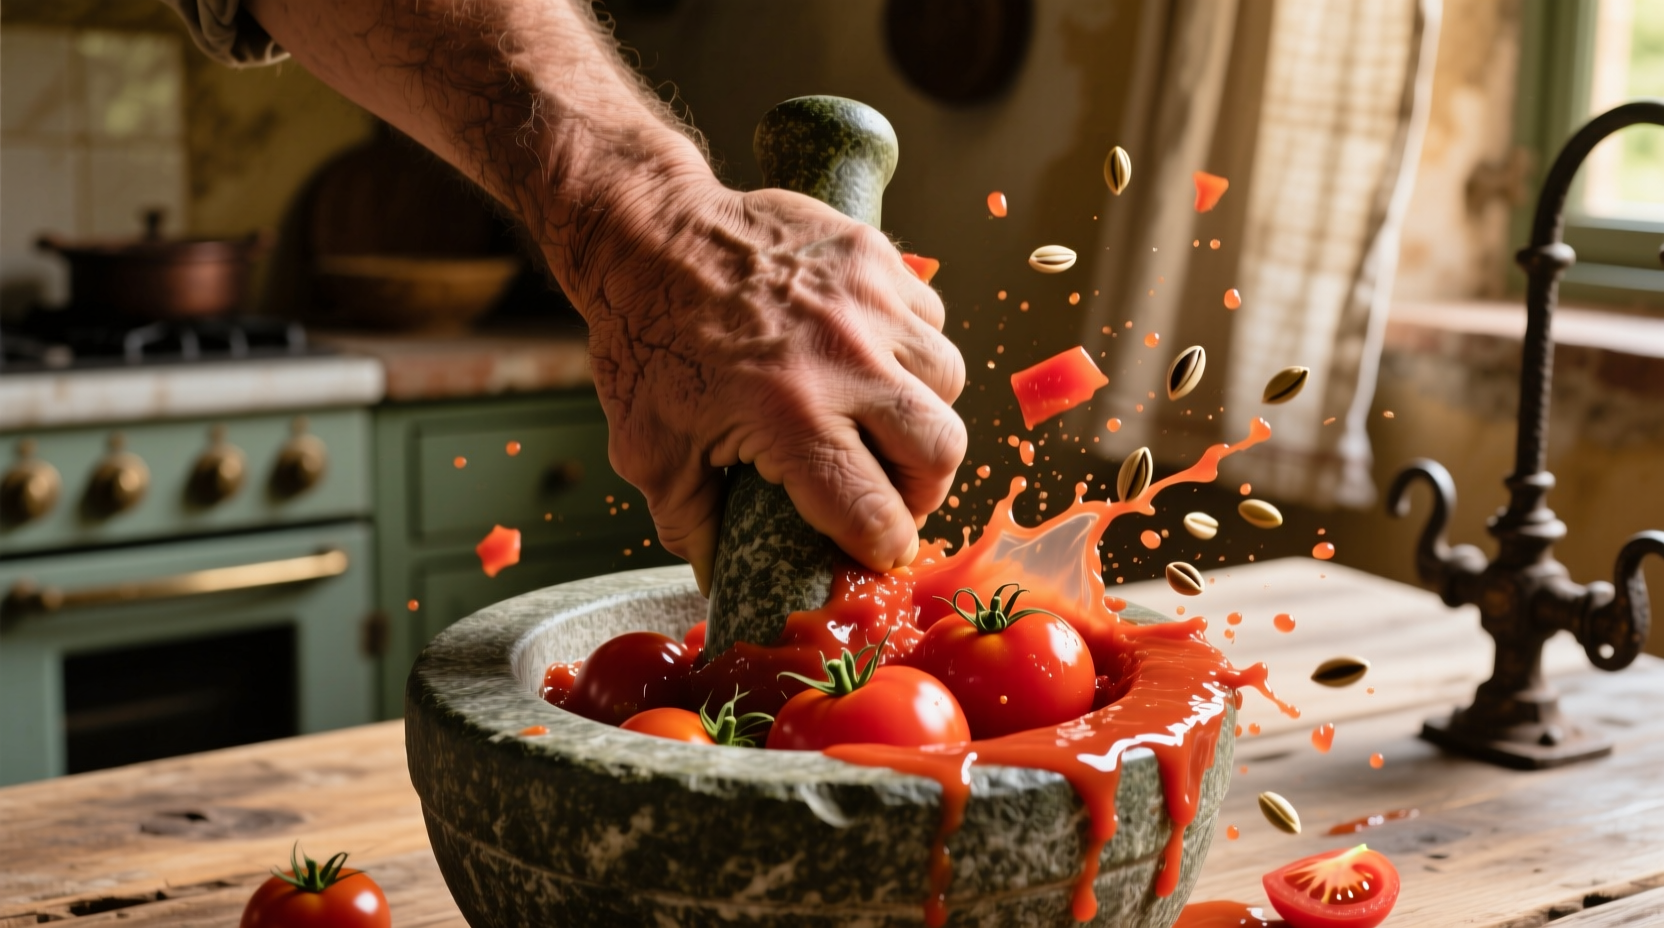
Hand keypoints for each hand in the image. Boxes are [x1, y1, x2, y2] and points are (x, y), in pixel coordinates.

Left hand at [580, 178, 966, 592]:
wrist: (646, 234)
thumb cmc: (645, 342)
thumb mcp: (650, 452)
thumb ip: (692, 528)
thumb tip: (726, 584)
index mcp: (788, 415)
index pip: (876, 511)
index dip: (882, 545)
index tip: (874, 548)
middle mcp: (843, 357)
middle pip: (939, 450)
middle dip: (921, 488)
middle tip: (890, 492)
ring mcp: (867, 299)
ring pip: (947, 380)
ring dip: (923, 413)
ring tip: (882, 419)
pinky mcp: (875, 255)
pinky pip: (930, 319)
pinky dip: (911, 350)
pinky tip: (870, 359)